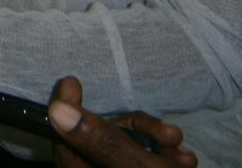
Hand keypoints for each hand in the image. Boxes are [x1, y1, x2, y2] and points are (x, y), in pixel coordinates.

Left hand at [49, 77, 197, 167]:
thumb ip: (103, 141)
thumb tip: (57, 110)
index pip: (65, 145)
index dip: (69, 112)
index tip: (72, 82)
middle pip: (103, 143)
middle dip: (138, 132)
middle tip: (171, 135)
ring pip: (129, 149)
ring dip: (159, 145)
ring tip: (183, 155)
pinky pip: (144, 160)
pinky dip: (165, 157)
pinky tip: (185, 161)